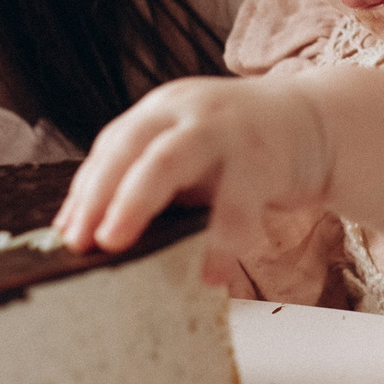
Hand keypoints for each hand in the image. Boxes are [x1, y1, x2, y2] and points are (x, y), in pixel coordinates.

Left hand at [53, 74, 332, 271]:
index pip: (113, 146)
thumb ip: (149, 180)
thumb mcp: (190, 150)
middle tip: (84, 240)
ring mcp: (226, 128)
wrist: (317, 124)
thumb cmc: (240, 148)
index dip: (87, 190)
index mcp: (164, 108)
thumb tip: (89, 233)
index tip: (66, 234)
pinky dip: (220, 242)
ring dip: (138, 203)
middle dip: (102, 195)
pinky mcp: (264, 155)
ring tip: (120, 245)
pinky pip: (235, 204)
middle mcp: (190, 110)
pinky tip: (210, 275)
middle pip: (132, 148)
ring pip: (170, 161)